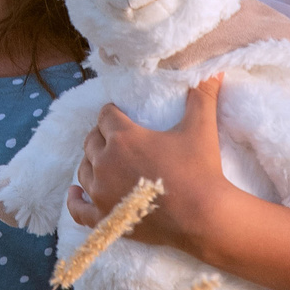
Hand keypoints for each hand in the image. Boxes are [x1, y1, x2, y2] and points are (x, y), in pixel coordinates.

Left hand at [68, 75, 227, 255]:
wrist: (205, 217)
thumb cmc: (201, 170)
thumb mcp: (201, 128)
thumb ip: (202, 96)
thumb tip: (214, 71)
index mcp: (123, 137)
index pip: (105, 116)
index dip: (112, 114)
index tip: (118, 114)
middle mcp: (105, 163)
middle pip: (92, 142)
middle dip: (101, 137)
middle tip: (114, 138)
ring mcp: (102, 193)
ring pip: (84, 171)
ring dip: (91, 163)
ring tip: (100, 161)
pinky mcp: (105, 218)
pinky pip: (79, 209)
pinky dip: (75, 200)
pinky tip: (75, 193)